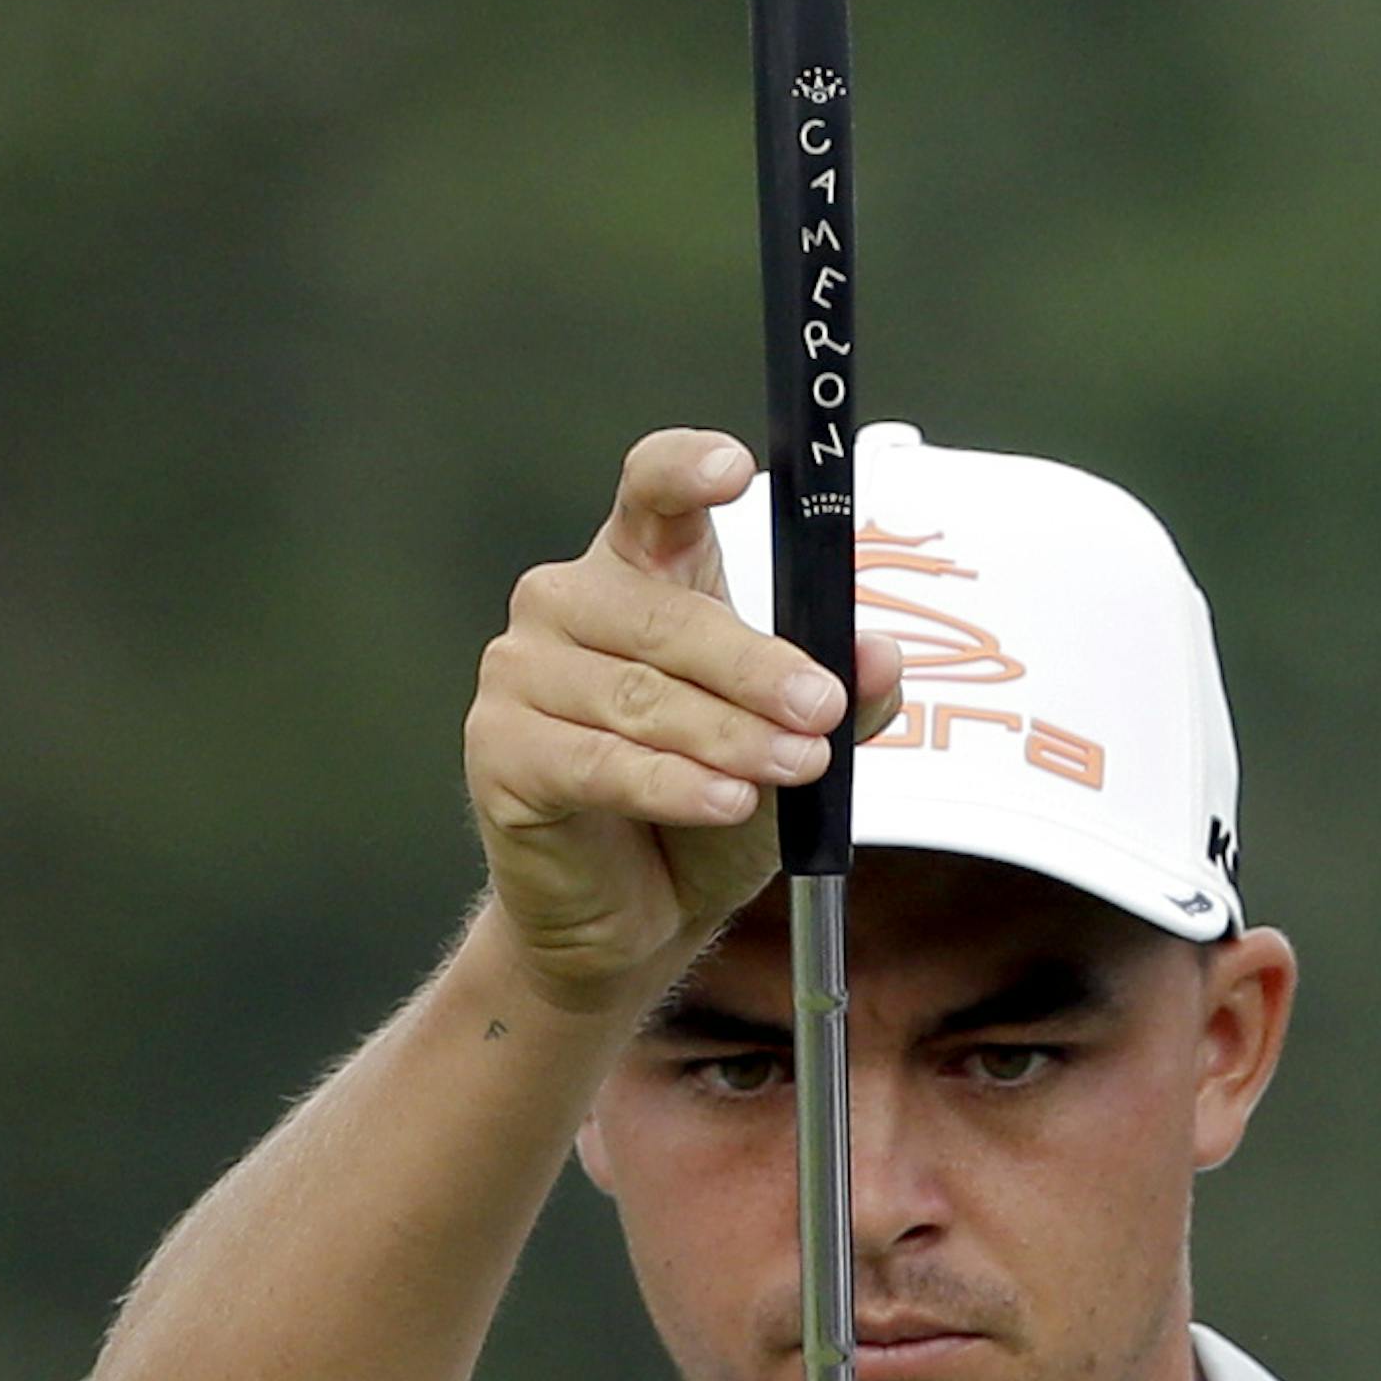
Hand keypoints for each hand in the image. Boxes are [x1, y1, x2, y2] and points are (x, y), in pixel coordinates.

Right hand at [465, 429, 901, 1000]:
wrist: (637, 911)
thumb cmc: (705, 805)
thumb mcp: (792, 745)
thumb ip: (843, 700)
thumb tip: (880, 657)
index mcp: (638, 568)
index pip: (652, 492)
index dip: (685, 471)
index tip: (735, 469)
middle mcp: (567, 604)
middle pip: (664, 616)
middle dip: (756, 669)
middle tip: (822, 709)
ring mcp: (520, 673)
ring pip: (640, 698)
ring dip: (728, 736)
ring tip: (793, 767)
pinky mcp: (500, 750)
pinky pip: (597, 762)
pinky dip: (672, 785)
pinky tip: (726, 801)